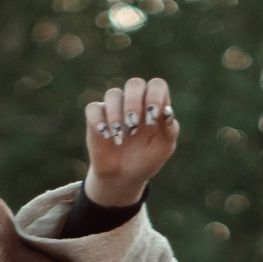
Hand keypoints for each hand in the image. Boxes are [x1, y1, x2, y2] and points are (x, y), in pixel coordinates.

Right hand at [83, 74, 178, 206]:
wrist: (123, 177)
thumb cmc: (146, 159)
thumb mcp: (163, 148)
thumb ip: (169, 130)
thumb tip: (167, 112)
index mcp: (154, 105)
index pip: (157, 85)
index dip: (155, 95)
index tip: (153, 115)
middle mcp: (134, 101)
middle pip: (134, 84)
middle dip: (134, 102)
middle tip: (133, 125)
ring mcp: (114, 107)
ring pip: (113, 94)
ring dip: (116, 114)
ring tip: (120, 137)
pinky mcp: (96, 117)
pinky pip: (93, 108)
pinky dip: (98, 120)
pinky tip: (106, 135)